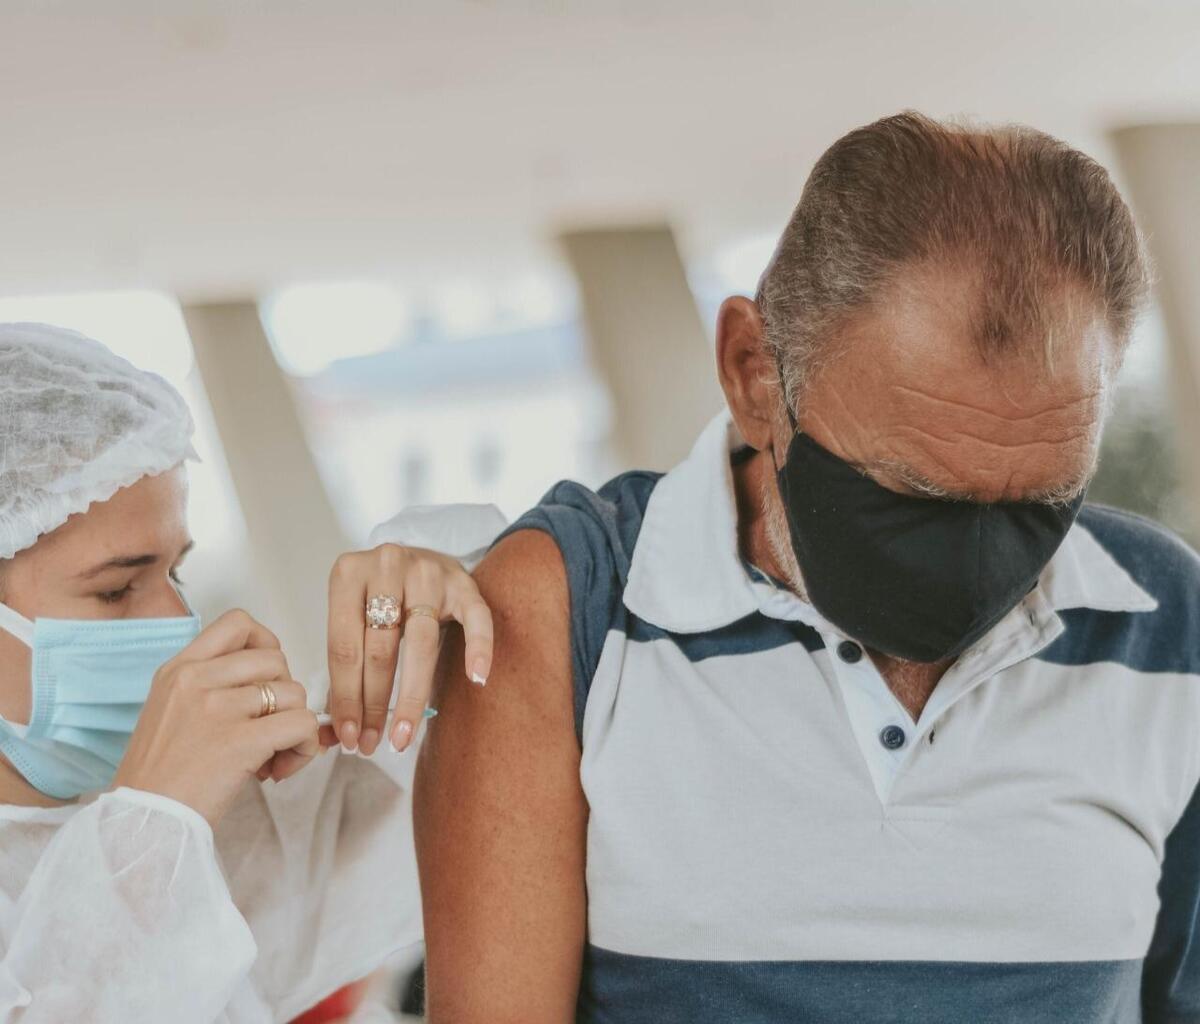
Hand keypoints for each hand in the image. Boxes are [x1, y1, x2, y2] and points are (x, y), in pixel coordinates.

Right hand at [113, 609, 320, 826]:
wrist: (141, 822)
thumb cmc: (160, 777)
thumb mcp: (172, 711)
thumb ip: (215, 689)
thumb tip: (277, 687)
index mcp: (179, 669)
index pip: (238, 623)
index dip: (266, 644)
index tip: (265, 678)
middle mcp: (197, 680)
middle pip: (276, 660)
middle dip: (283, 694)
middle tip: (267, 729)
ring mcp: (218, 708)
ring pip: (294, 693)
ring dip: (295, 726)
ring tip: (271, 756)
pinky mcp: (240, 741)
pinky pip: (302, 723)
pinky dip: (305, 746)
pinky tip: (281, 767)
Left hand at [327, 544, 493, 754]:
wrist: (420, 559)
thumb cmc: (380, 597)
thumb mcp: (353, 615)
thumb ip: (346, 662)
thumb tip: (338, 729)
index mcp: (348, 574)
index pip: (344, 647)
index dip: (345, 696)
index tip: (348, 735)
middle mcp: (387, 565)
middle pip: (380, 649)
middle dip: (374, 705)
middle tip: (371, 744)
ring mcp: (429, 572)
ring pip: (420, 643)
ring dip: (412, 697)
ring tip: (403, 735)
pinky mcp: (464, 583)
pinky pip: (476, 619)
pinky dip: (478, 648)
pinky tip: (477, 678)